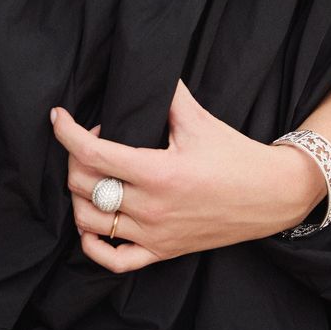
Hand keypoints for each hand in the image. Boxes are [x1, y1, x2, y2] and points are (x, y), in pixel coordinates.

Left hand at [49, 78, 326, 272]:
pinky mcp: (163, 252)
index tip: (58, 117)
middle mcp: (152, 208)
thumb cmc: (236, 155)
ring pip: (89, 221)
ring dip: (79, 196)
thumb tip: (145, 68)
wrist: (271, 196)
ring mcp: (155, 235)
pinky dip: (93, 245)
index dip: (67, 133)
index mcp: (159, 172)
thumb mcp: (199, 120)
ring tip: (93, 176)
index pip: (93, 153)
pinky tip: (92, 224)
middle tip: (94, 140)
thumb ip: (167, 95)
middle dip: (75, 158)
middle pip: (84, 186)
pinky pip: (113, 261)